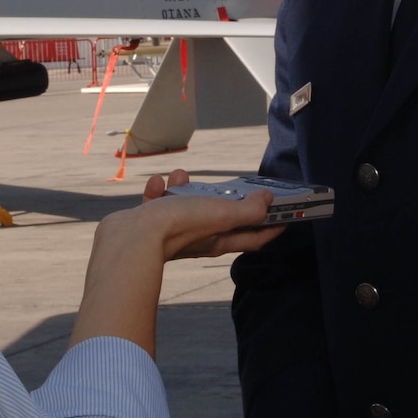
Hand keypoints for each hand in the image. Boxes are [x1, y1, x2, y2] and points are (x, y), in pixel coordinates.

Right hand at [132, 169, 282, 260]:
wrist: (130, 239)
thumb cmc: (178, 227)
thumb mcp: (220, 214)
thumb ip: (247, 209)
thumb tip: (267, 200)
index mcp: (220, 240)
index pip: (255, 238)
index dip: (272, 228)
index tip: (286, 217)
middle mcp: (199, 238)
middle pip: (220, 220)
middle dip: (225, 201)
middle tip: (228, 184)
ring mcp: (173, 231)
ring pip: (186, 206)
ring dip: (186, 189)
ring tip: (181, 177)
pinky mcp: (151, 224)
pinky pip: (159, 204)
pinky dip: (159, 191)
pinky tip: (157, 183)